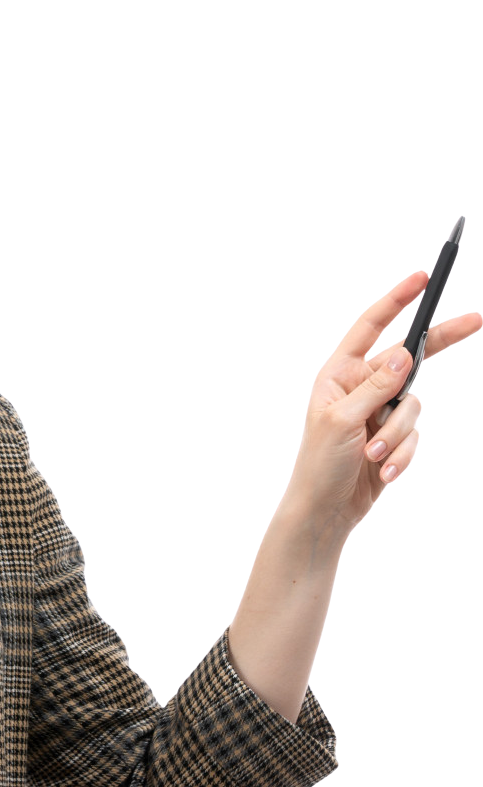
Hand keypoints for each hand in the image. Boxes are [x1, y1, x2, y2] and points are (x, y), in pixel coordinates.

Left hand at [285, 271, 482, 530]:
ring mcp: (381, 409)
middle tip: (476, 317)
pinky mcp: (394, 434)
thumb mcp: (342, 421)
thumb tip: (404, 353)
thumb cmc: (319, 464)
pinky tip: (383, 470)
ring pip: (413, 405)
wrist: (326, 508)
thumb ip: (375, 388)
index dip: (396, 302)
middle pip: (410, 358)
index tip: (421, 278)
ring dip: (396, 434)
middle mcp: (362, 385)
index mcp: (340, 373)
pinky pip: (414, 435)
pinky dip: (400, 453)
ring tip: (372, 454)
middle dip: (439, 345)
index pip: (373, 329)